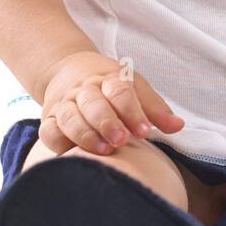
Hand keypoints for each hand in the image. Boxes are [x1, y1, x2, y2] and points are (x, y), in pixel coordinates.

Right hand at [38, 51, 184, 156]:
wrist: (69, 70)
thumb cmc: (111, 87)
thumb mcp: (136, 89)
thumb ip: (156, 109)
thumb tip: (177, 126)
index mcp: (109, 79)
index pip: (121, 91)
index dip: (133, 111)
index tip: (145, 130)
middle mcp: (84, 90)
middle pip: (94, 103)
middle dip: (108, 122)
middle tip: (122, 140)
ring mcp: (64, 105)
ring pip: (70, 117)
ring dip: (86, 134)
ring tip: (104, 150)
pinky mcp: (48, 120)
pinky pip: (49, 132)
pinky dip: (60, 143)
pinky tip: (74, 155)